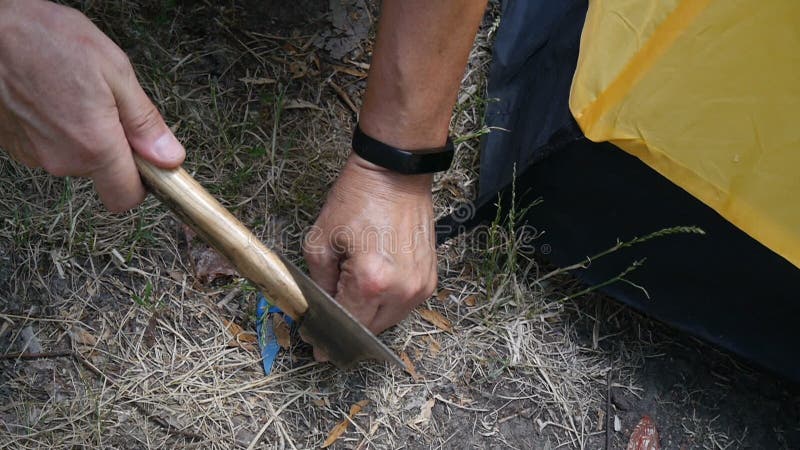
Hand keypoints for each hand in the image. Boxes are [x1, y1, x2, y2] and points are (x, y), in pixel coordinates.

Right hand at [0, 0, 183, 211]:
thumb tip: (169, 156)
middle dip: (114, 144)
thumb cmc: (43, 39)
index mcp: (94, 146)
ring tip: (74, 90)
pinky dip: (58, 126)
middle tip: (108, 103)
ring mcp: (34, 154)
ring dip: (84, 131)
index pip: (126, 196)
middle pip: (103, 172)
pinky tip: (53, 94)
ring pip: (76, 156)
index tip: (149, 159)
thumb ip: (144, 121)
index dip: (142, 181)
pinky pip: (50, 145)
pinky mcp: (15, 144)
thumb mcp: (114, 71)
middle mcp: (62, 158)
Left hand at [303, 154, 436, 347]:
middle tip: (330, 322)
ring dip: (369, 316)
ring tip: (352, 298)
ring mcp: (420, 286)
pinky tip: (372, 288)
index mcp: (370, 281)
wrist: (396, 174)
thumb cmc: (360, 199)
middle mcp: (401, 290)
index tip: (318, 350)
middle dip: (349, 328)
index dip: (329, 340)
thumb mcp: (321, 240)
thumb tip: (321, 307)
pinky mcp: (430, 278)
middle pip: (370, 330)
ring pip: (389, 321)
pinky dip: (386, 303)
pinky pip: (404, 305)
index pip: (347, 326)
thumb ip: (319, 282)